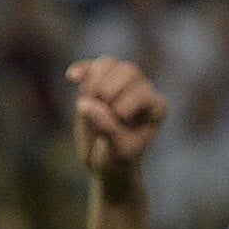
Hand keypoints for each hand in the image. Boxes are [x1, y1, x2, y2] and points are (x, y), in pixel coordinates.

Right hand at [66, 58, 166, 187]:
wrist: (105, 164)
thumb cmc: (118, 160)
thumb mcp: (117, 151)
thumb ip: (107, 128)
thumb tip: (85, 104)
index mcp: (156, 106)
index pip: (142, 92)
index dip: (122, 108)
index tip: (115, 128)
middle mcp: (142, 89)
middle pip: (127, 71)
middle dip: (107, 92)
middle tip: (97, 116)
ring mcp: (121, 83)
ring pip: (108, 64)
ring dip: (92, 83)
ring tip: (85, 105)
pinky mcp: (100, 83)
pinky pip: (91, 67)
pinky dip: (81, 71)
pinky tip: (71, 77)